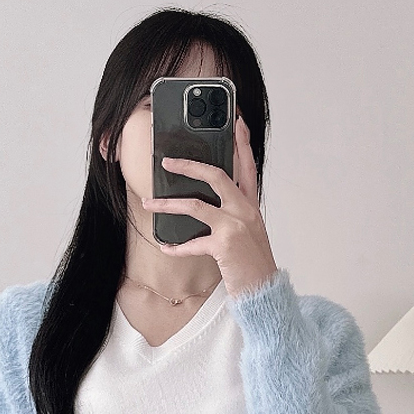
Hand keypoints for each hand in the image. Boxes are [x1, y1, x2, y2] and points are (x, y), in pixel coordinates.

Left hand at [140, 114, 279, 297]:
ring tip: (149, 202)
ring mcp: (235, 226)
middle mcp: (245, 211)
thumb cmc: (253, 265)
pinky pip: (192, 243)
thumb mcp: (249, 233)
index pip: (247, 166)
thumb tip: (206, 203)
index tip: (235, 122)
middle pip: (216, 175)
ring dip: (168, 203)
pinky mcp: (224, 245)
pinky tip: (166, 248)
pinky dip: (176, 248)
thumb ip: (233, 214)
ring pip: (195, 205)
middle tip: (167, 162)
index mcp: (251, 206)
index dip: (241, 142)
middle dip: (189, 165)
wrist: (264, 291)